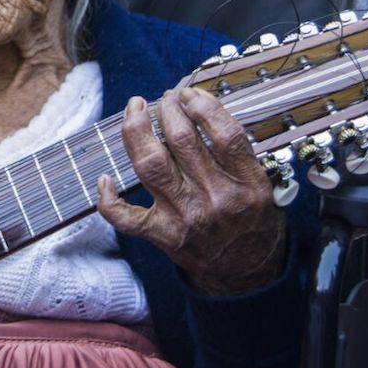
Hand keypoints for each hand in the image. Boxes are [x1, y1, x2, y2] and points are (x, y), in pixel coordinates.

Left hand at [98, 87, 285, 296]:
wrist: (247, 274)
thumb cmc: (251, 221)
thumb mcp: (262, 185)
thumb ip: (236, 152)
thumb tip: (199, 108)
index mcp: (247, 184)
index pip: (224, 134)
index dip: (202, 105)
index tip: (190, 93)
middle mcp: (216, 199)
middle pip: (182, 141)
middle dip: (167, 109)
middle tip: (164, 99)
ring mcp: (185, 217)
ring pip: (149, 164)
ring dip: (136, 130)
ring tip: (135, 109)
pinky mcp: (163, 235)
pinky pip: (126, 216)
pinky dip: (108, 198)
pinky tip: (104, 178)